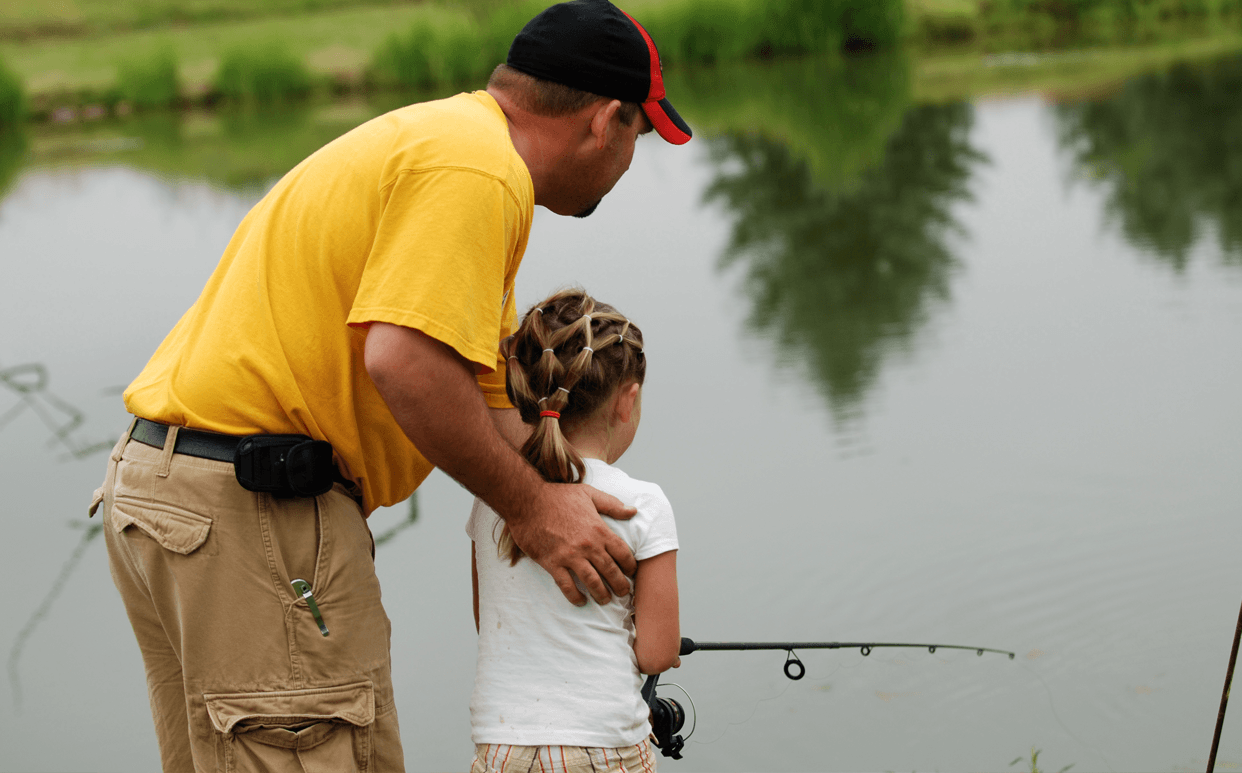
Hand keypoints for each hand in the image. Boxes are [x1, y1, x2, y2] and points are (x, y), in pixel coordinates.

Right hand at [506, 483, 637, 604]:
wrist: (527, 501)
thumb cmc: (557, 496)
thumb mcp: (589, 494)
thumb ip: (612, 504)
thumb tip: (633, 511)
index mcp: (599, 529)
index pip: (622, 553)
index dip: (630, 566)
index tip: (631, 572)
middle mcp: (588, 545)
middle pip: (611, 571)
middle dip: (620, 585)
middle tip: (623, 593)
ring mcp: (570, 556)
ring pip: (592, 582)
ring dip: (601, 594)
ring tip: (605, 600)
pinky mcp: (553, 563)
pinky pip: (567, 585)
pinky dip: (575, 596)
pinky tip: (581, 601)